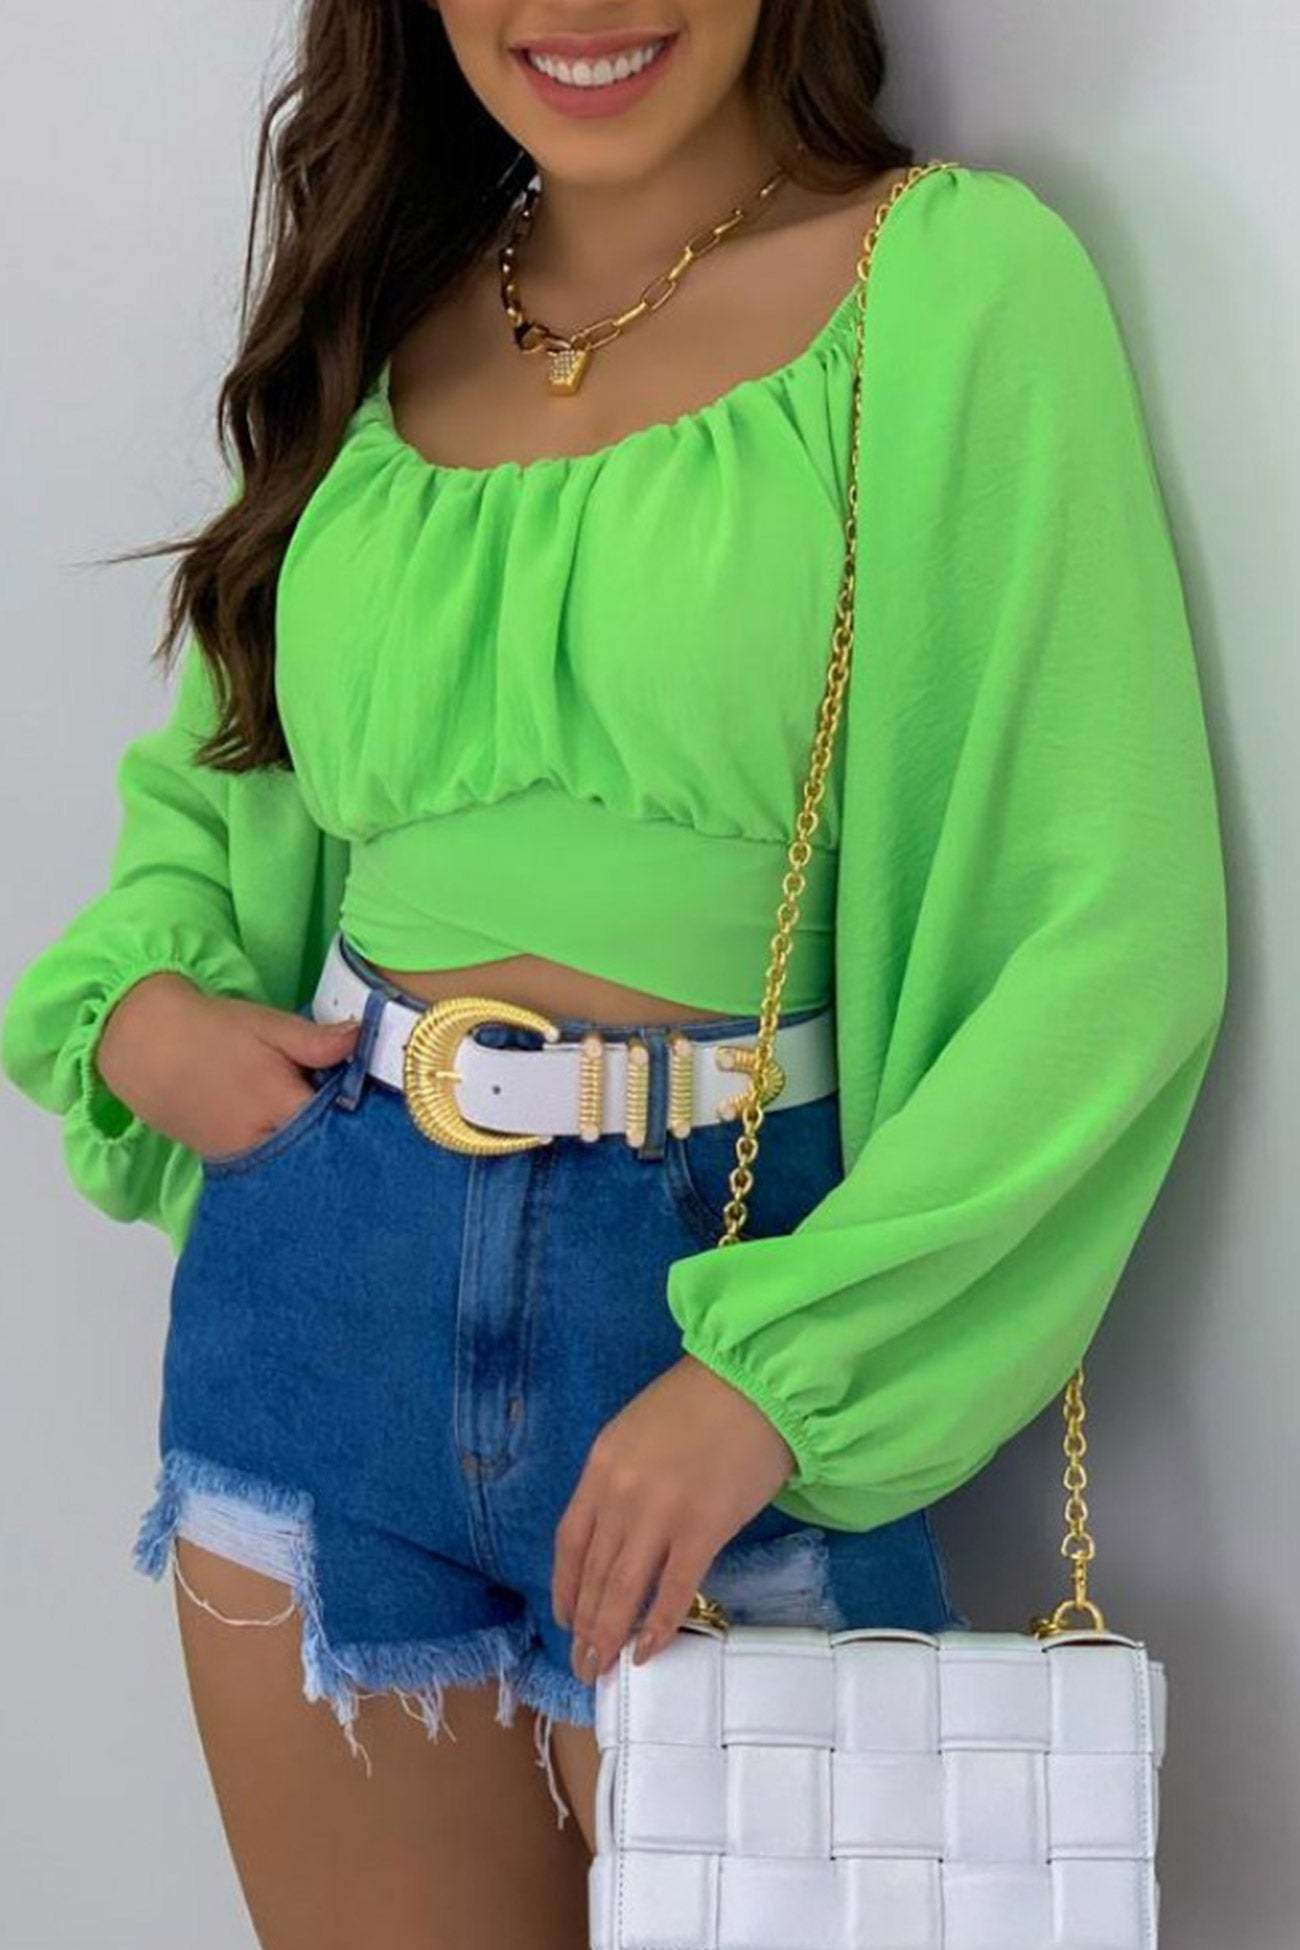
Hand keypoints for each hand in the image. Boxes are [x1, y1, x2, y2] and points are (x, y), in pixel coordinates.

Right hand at [95, 971, 360, 1156]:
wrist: (146, 1046)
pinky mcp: (226, 1161)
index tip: (380, 1102)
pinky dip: (285, 1153)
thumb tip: (361, 1041)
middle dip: (340, 1136)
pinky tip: (296, 1136)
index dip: (362, 1115)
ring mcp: (243, 1157)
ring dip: (312, 1147)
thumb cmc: (212, 1031)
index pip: (340, 1125)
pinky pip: (269, 1165)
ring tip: (331, 1126)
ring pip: (293, 1161)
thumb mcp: (267, 1025)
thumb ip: (316, 1042)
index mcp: (280, 1106)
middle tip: (359, 1116)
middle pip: (318, 1150)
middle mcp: (263, 1142)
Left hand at [551, 1352, 796, 1682]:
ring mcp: (660, 1514)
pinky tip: (649, 1651)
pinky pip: (673, 1589)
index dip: (565, 1588)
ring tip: (604, 1668)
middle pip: (594, 1573)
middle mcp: (621, 1494)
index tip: (565, 1620)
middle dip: (585, 1625)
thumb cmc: (697, 1403)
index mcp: (600, 1467)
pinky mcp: (703, 1529)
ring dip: (610, 1634)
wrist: (754, 1384)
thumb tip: (614, 1538)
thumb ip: (618, 1480)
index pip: (570, 1542)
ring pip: (624, 1588)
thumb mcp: (635, 1432)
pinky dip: (658, 1625)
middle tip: (583, 1664)